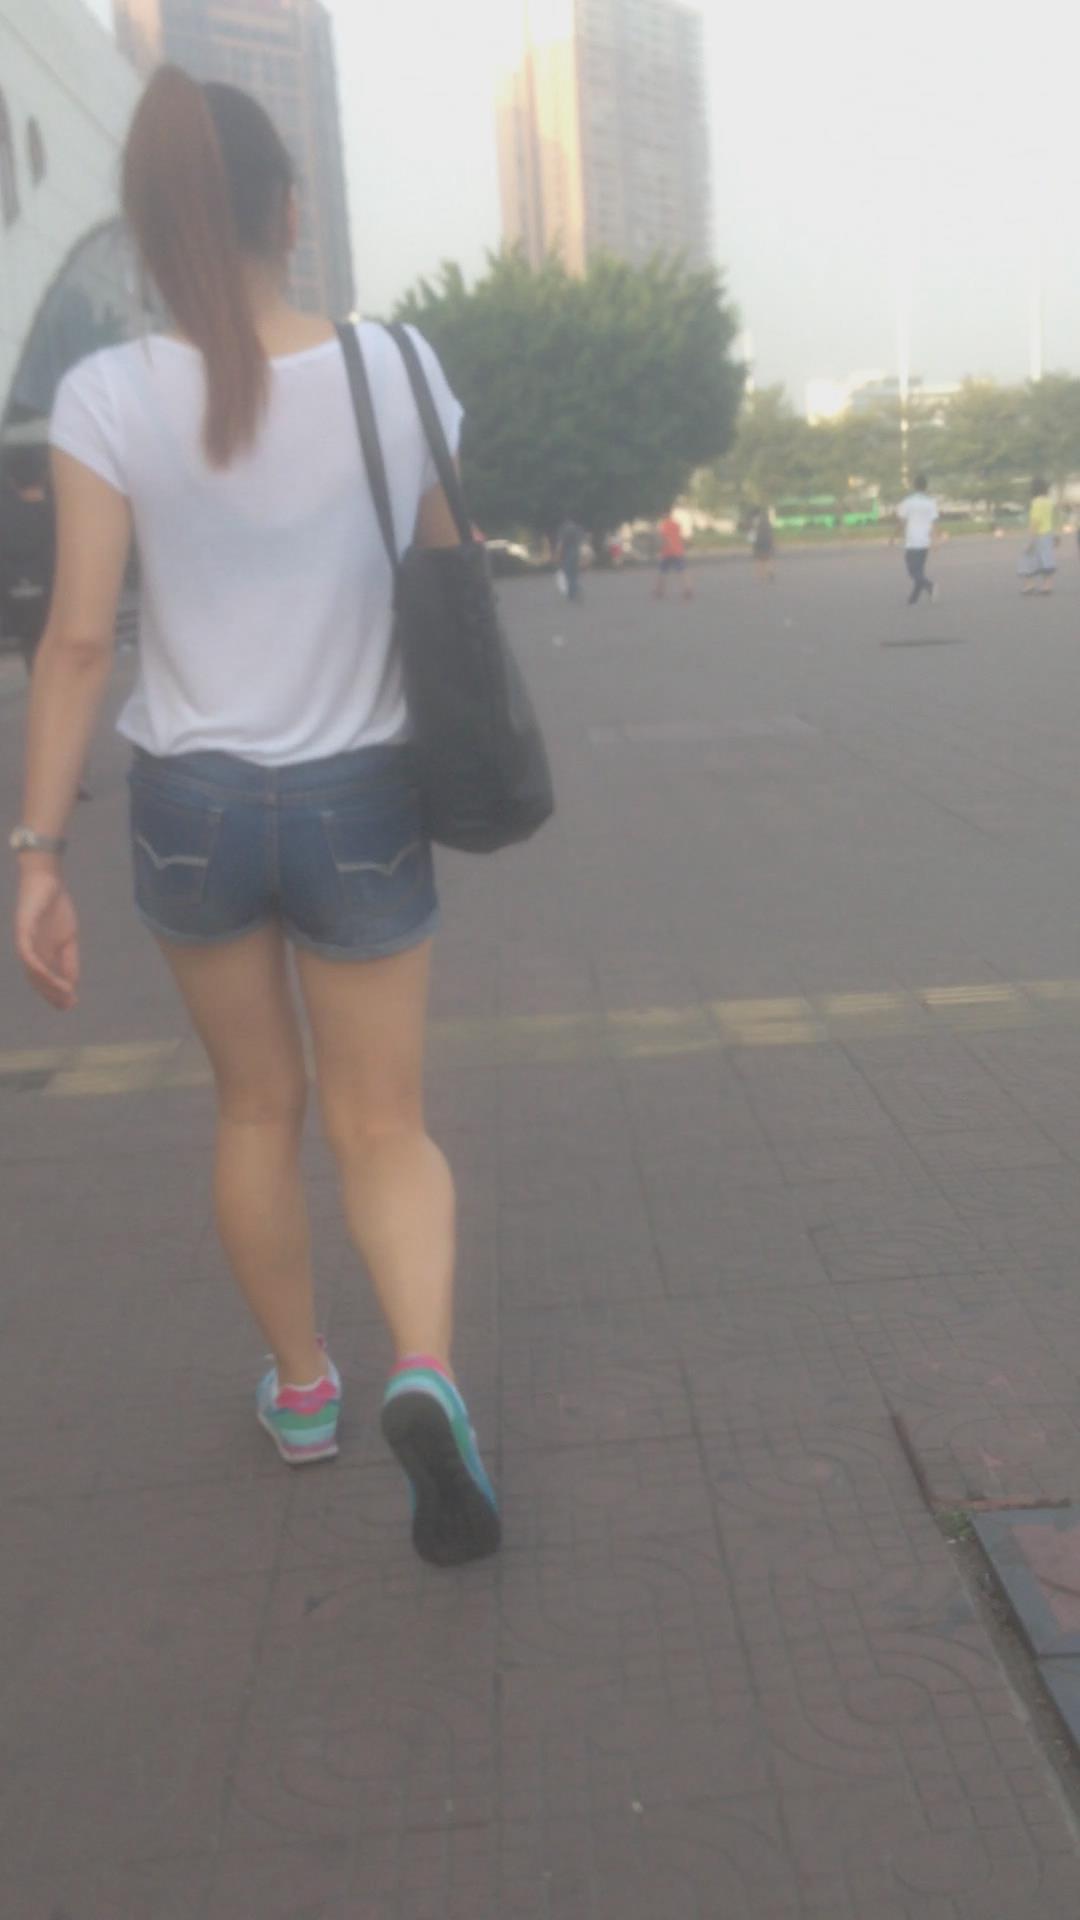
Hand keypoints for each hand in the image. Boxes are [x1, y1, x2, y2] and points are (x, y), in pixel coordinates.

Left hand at [14, 864, 79, 1009]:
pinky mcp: (22, 930)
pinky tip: (47, 974)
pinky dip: (36, 965)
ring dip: (47, 983)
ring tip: (63, 992)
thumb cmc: (56, 907)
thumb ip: (69, 960)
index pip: (44, 980)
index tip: (70, 1005)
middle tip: (68, 1005)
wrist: (48, 881)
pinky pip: (27, 952)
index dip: (55, 994)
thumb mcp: (68, 938)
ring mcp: (25, 942)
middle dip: (52, 994)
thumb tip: (72, 983)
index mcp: (40, 954)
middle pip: (37, 979)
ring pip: (32, 970)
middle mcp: (30, 951)